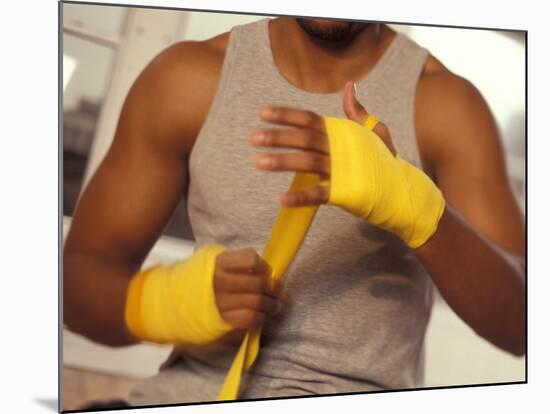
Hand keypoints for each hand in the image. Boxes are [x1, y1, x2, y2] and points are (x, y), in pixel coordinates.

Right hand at [213, 248, 282, 331]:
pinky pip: (250, 318)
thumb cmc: (209, 279)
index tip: (267, 272)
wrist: (184, 301)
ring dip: (272, 304)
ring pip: (257, 302)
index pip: (250, 259)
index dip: (264, 266)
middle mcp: (220, 281)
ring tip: (276, 305)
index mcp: (220, 262)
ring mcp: (221, 301)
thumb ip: (241, 263)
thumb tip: (269, 274)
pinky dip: (260, 317)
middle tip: (280, 291)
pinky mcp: (223, 319)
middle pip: (258, 283)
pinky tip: (261, 315)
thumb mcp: (220, 263)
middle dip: (274, 288)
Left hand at [249, 80, 395, 206]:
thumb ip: (357, 112)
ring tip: (257, 162)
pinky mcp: (345, 193)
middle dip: (277, 137)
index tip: (262, 113)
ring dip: (281, 161)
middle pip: (304, 139)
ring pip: (307, 163)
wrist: (402, 188)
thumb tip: (349, 87)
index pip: (309, 120)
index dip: (286, 115)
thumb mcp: (375, 131)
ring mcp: (342, 170)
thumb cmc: (385, 159)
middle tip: (252, 137)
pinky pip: (319, 194)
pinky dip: (301, 197)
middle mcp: (340, 148)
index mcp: (342, 132)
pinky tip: (282, 198)